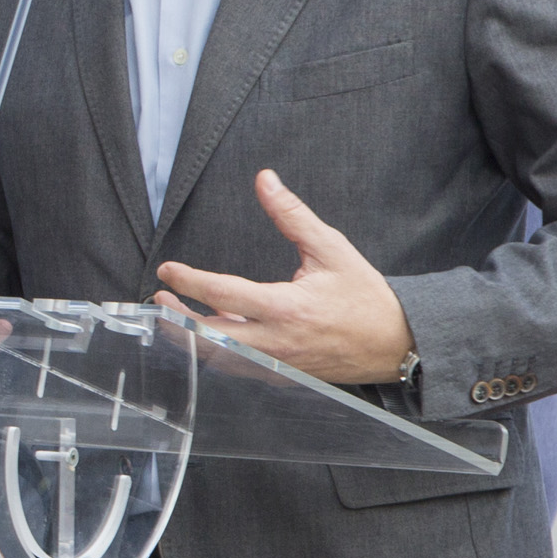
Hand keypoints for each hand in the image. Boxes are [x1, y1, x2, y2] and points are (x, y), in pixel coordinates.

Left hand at [155, 169, 416, 387]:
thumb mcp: (330, 248)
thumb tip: (265, 180)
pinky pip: (238, 368)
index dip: (189, 282)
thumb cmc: (364, 296)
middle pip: (208, 337)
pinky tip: (208, 331)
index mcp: (286, 308)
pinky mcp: (280, 377)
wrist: (396, 343)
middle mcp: (276, 342)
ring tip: (174, 315)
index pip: (222, 294)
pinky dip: (217, 352)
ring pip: (218, 358)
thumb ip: (292, 215)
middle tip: (160, 299)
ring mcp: (277, 365)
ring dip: (191, 338)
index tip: (167, 270)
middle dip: (177, 319)